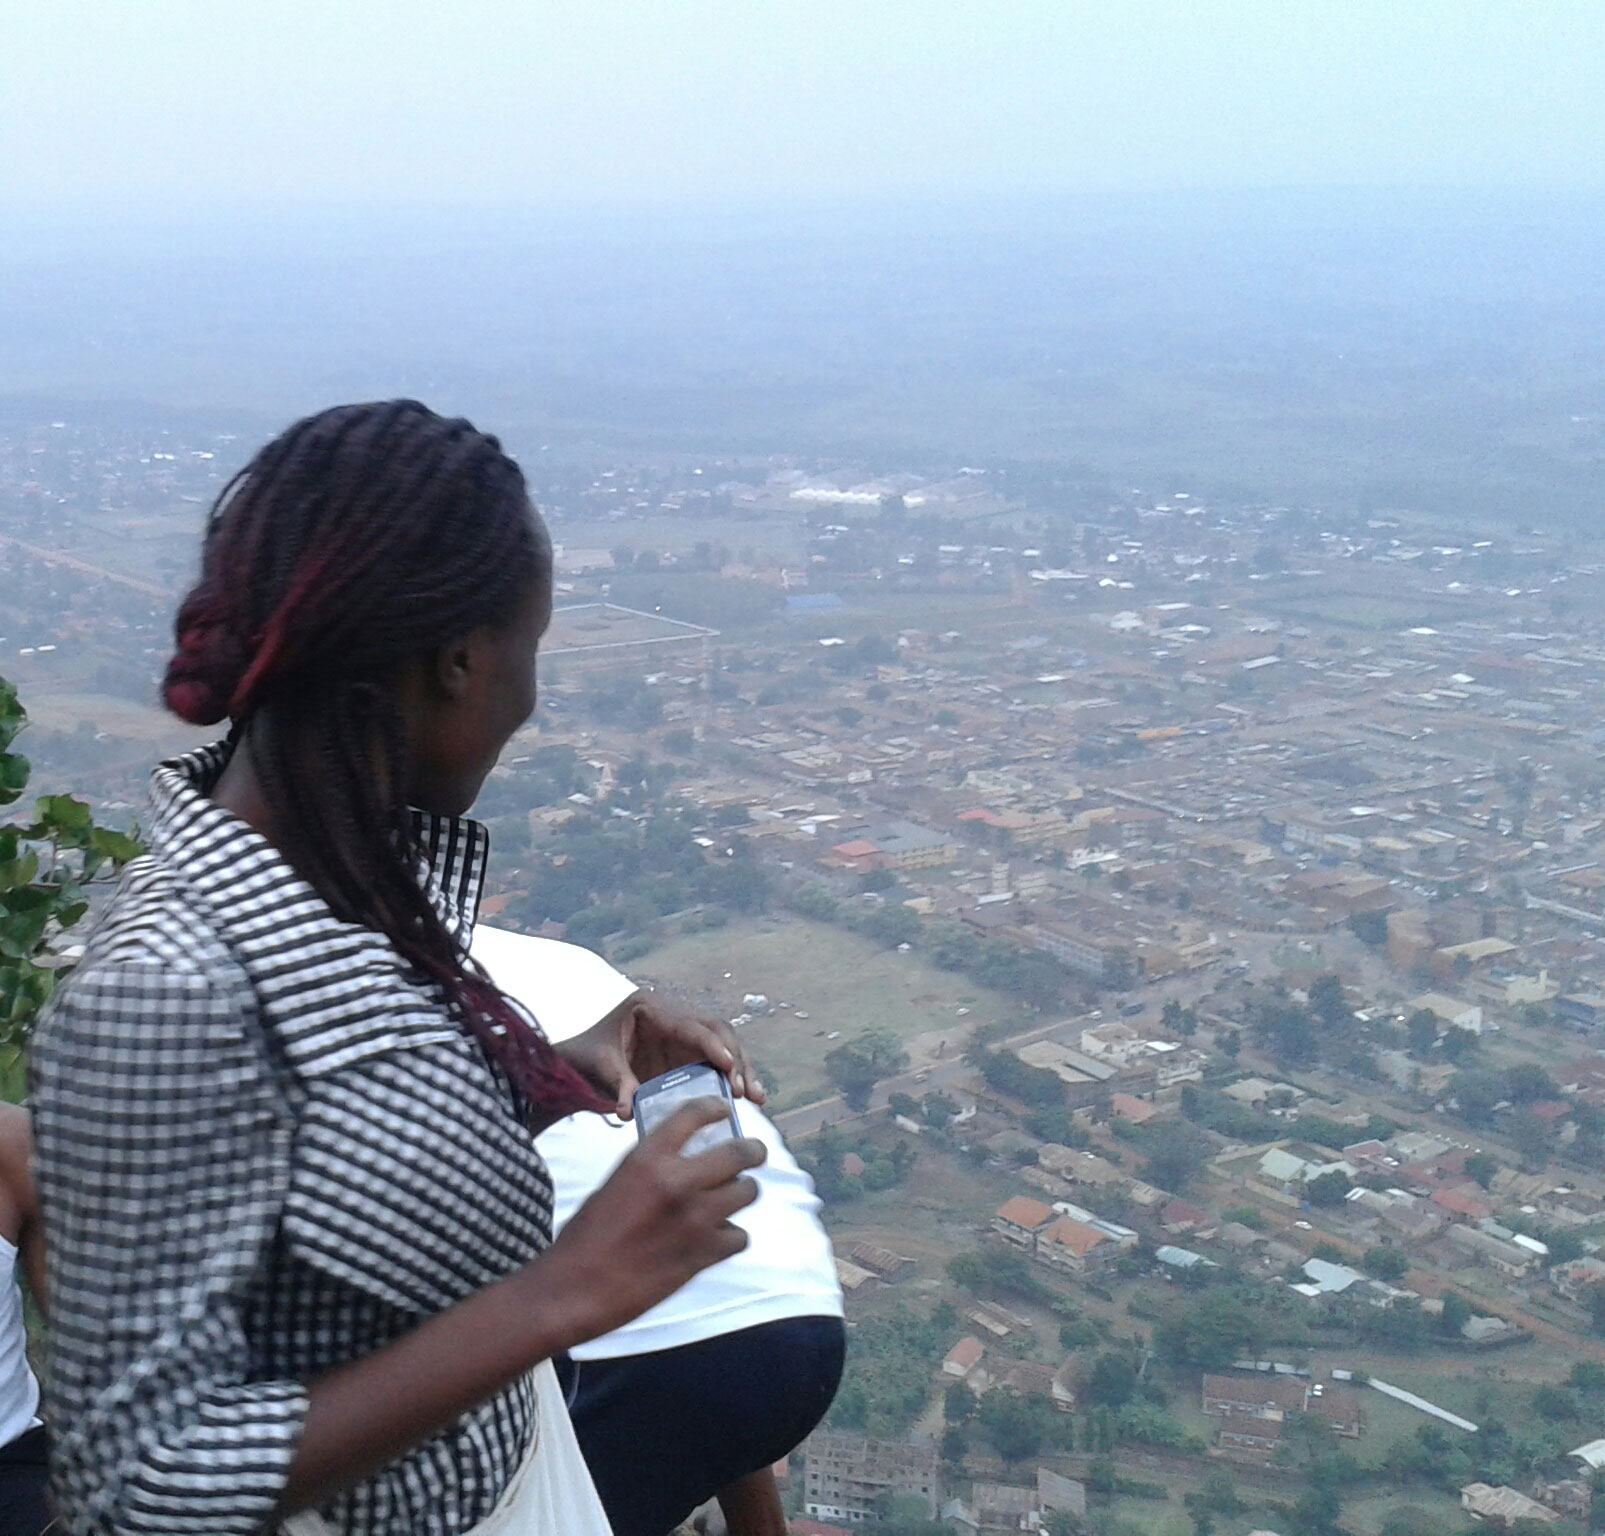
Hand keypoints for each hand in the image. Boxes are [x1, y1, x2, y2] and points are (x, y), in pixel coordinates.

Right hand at [530, 1099, 765, 1346]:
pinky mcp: (703, 1255)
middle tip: (755, 1153)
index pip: (694, 1114)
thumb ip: (650, 1169)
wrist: (575, 1289)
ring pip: (747, 1192)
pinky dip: (732, 1236)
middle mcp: (677, 1181)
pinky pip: (739, 1236)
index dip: (715, 1108)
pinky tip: (718, 1239)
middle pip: (739, 1152)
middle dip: (753, 1151)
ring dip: (743, 1192)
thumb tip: (677, 1163)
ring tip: (735, 1196)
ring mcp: (695, 1218)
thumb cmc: (585, 1238)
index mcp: (648, 1158)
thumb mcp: (614, 1184)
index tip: (724, 1110)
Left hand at [558, 990, 764, 1119]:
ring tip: (756, 1097)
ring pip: (723, 1044)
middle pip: (715, 1030)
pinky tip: (748, 1097)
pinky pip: (717, 1061)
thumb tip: (627, 1112)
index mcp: (650, 1006)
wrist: (576, 1063)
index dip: (712, 1044)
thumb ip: (617, 1085)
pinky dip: (732, 1077)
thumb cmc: (585, 1057)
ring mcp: (682, 1033)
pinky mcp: (687, 1053)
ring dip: (741, 1069)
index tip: (729, 1065)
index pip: (690, 1024)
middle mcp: (673, 1014)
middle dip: (735, 1058)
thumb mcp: (599, 1067)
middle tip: (744, 1090)